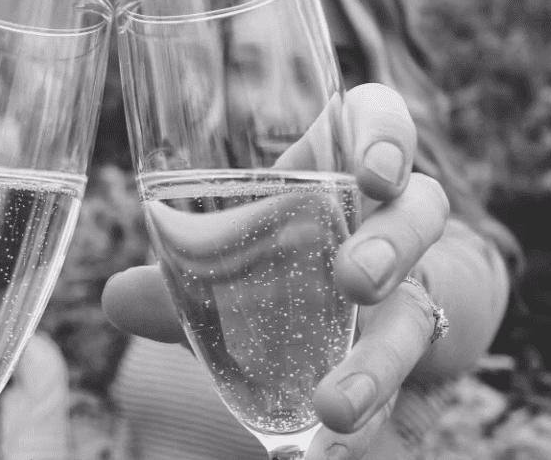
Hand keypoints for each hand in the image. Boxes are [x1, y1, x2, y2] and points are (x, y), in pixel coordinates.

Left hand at [103, 84, 458, 458]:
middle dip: (392, 242)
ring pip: (428, 308)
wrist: (372, 327)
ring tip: (335, 407)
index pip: (382, 125)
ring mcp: (427, 292)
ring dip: (383, 358)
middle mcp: (399, 226)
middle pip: (423, 211)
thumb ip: (186, 281)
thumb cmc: (295, 272)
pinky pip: (420, 392)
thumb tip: (115, 298)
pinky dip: (378, 428)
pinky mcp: (435, 361)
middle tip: (355, 279)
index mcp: (347, 179)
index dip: (387, 134)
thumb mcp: (242, 268)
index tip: (370, 171)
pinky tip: (333, 459)